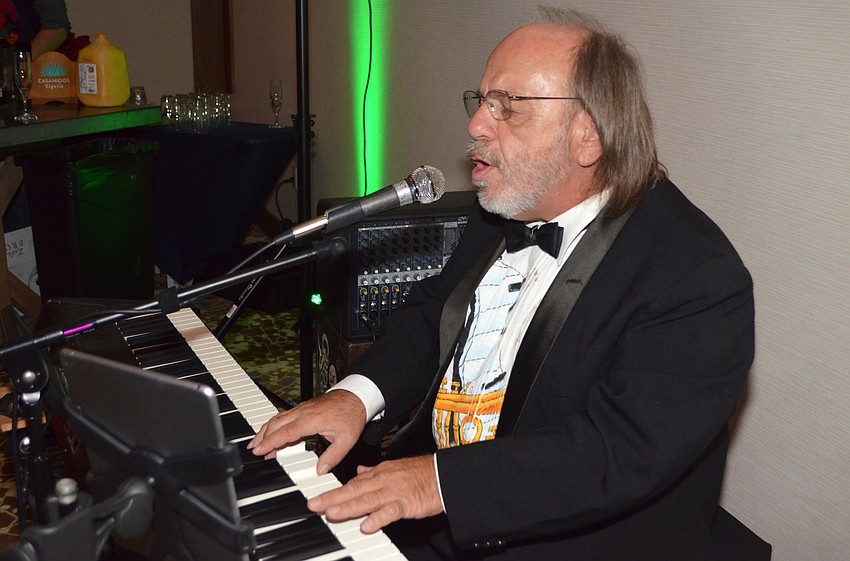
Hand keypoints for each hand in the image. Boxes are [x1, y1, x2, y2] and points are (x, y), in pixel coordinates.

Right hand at [248, 390, 365, 473]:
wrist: (356, 396)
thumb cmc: (351, 415)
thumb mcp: (347, 439)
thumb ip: (333, 456)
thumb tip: (321, 470)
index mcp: (311, 420)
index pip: (285, 432)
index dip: (270, 442)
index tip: (259, 451)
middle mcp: (303, 412)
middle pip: (276, 424)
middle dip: (262, 438)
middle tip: (253, 450)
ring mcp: (302, 409)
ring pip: (277, 418)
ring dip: (265, 430)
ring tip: (256, 443)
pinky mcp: (303, 408)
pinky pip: (283, 416)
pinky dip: (273, 425)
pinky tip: (271, 432)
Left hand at [306, 455, 442, 533]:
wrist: (443, 474)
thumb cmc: (420, 473)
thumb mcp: (394, 468)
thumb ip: (374, 471)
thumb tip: (359, 471)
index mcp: (379, 473)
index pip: (353, 483)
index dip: (335, 491)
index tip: (318, 498)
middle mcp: (383, 481)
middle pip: (354, 490)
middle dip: (332, 498)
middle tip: (314, 505)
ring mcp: (394, 492)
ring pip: (367, 500)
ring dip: (349, 506)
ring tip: (332, 513)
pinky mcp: (407, 503)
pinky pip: (390, 511)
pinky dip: (378, 518)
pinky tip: (367, 526)